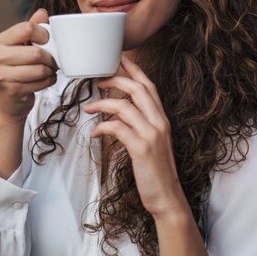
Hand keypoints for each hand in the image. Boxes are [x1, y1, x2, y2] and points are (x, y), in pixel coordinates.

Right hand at [0, 8, 57, 123]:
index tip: (47, 42)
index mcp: (0, 41)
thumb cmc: (18, 72)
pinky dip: (48, 81)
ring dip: (50, 71)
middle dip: (50, 58)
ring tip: (48, 71)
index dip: (44, 35)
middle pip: (37, 52)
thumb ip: (32, 29)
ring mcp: (1, 74)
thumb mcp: (22, 48)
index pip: (27, 28)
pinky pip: (40, 82)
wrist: (9, 104)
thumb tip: (42, 12)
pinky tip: (43, 81)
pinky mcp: (10, 90)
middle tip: (52, 62)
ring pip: (40, 68)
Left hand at [83, 55, 188, 219]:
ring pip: (124, 106)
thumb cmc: (155, 171)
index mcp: (162, 119)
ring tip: (88, 107)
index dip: (134, 70)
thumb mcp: (150, 143)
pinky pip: (117, 128)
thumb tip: (116, 116)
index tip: (119, 58)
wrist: (167, 197)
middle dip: (115, 79)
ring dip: (102, 104)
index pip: (149, 86)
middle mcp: (159, 122)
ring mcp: (151, 135)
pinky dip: (102, 127)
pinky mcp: (141, 148)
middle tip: (97, 80)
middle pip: (137, 88)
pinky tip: (95, 134)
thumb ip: (138, 126)